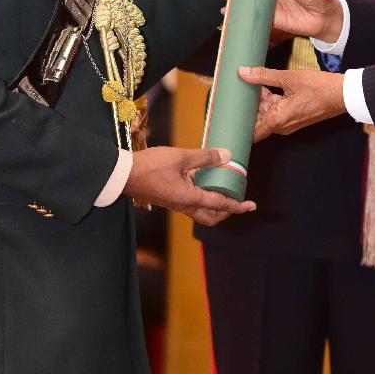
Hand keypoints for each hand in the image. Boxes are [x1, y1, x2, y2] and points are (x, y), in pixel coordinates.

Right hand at [125, 145, 256, 225]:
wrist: (123, 175)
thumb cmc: (150, 166)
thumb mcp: (180, 157)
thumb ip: (204, 157)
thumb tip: (226, 156)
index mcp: (190, 198)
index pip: (220, 205)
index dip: (238, 205)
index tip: (251, 205)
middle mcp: (184, 205)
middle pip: (211, 217)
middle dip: (226, 212)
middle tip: (236, 200)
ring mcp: (176, 203)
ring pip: (201, 212)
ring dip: (214, 205)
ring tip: (222, 190)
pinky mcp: (169, 198)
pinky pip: (191, 203)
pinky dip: (203, 197)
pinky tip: (203, 181)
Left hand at [240, 66, 346, 138]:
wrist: (342, 94)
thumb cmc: (319, 88)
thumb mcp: (289, 78)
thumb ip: (264, 75)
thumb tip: (243, 72)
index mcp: (278, 120)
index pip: (252, 133)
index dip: (240, 127)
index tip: (230, 116)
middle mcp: (282, 125)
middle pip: (257, 120)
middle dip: (248, 107)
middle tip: (236, 92)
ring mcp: (289, 122)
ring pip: (266, 113)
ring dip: (259, 101)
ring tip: (248, 83)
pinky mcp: (294, 116)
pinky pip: (276, 110)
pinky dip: (269, 100)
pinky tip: (264, 84)